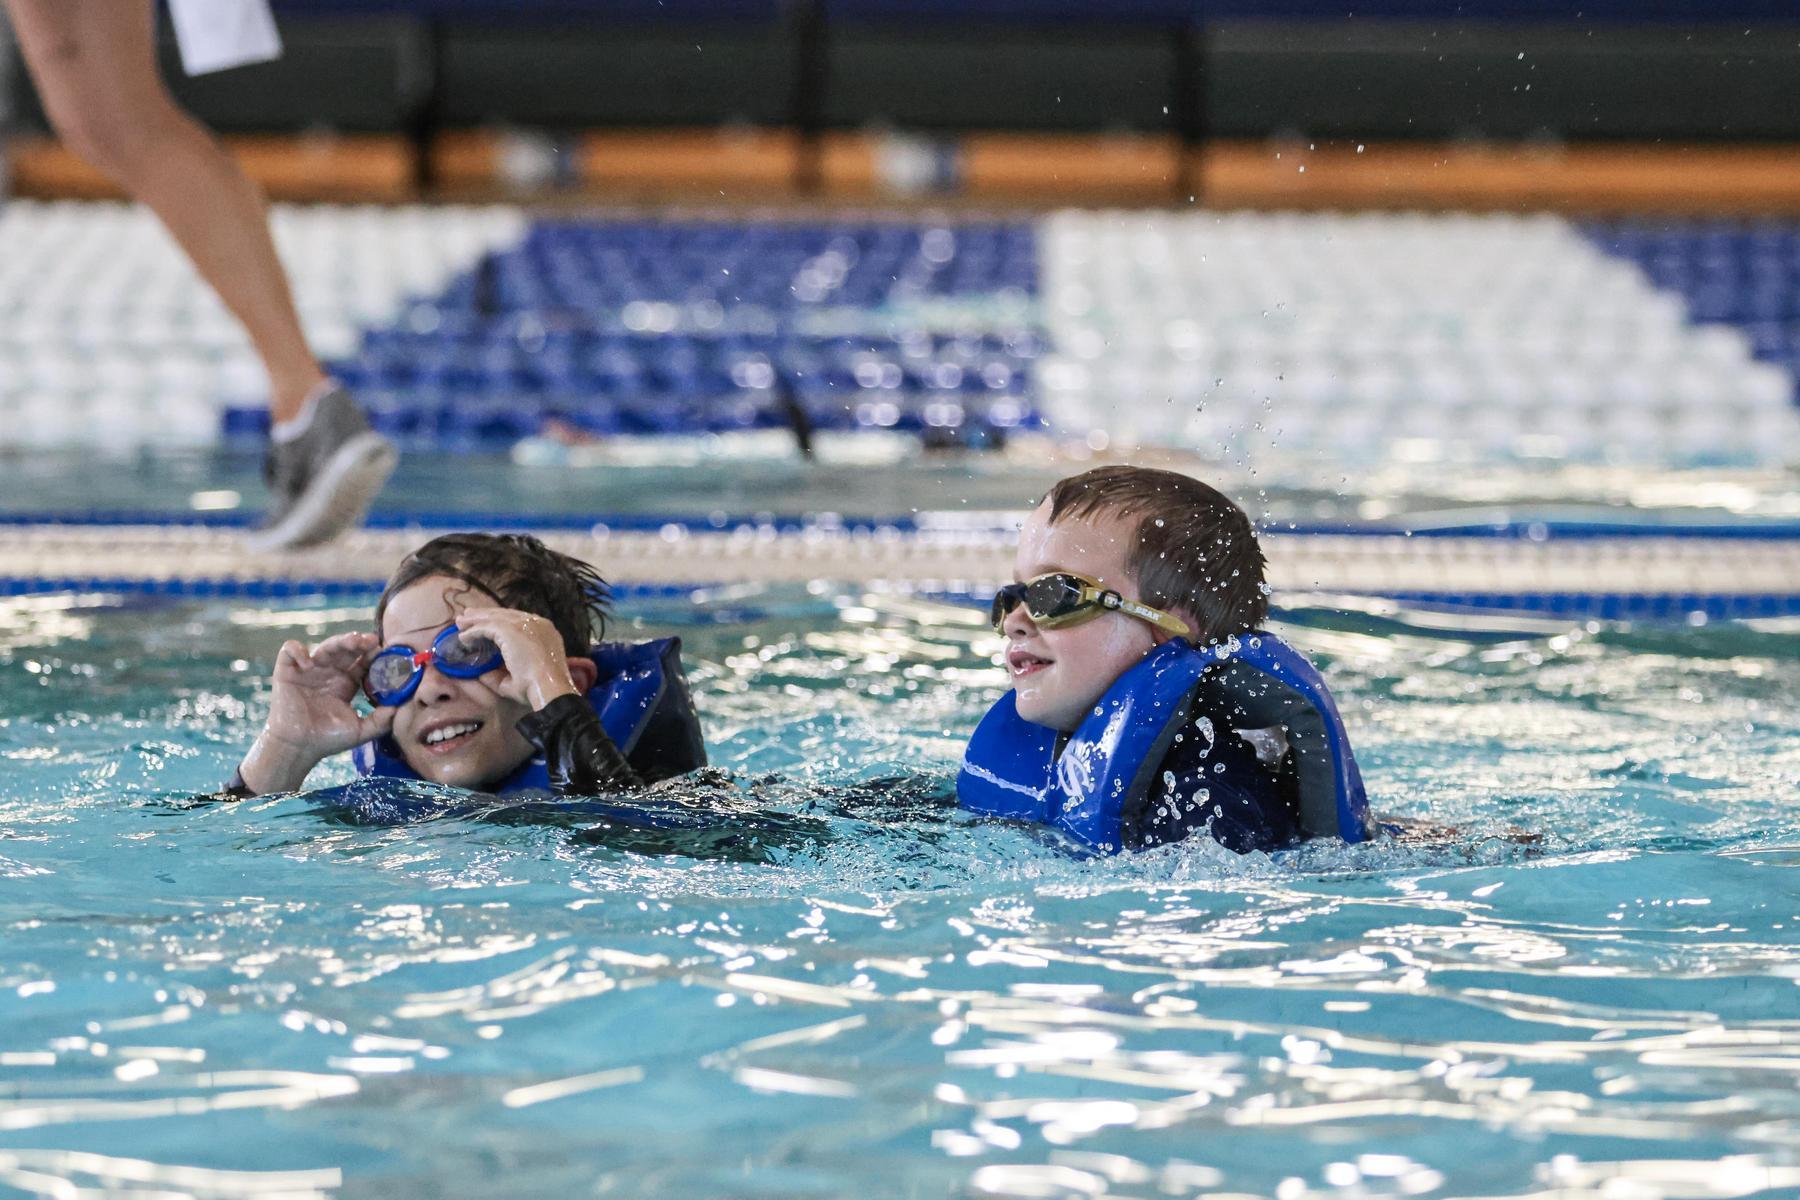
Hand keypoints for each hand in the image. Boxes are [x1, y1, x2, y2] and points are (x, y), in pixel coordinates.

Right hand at [240, 631, 394, 793]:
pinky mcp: (287, 671)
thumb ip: (382, 720)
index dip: (372, 654)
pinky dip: (298, 651)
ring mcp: (308, 670)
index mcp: (346, 682)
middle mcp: (329, 672)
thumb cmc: (327, 740)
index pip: (362, 661)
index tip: (384, 653)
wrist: (298, 749)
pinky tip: (309, 663)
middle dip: (359, 643)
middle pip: (346, 649)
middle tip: (372, 641)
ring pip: (325, 646)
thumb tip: (400, 706)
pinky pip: (290, 650)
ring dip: (339, 641)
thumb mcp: (361, 731)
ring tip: (353, 642)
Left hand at [452, 606, 579, 710]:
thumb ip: (500, 675)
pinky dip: (474, 631)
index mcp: (545, 633)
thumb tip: (482, 673)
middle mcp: (537, 624)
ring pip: (495, 617)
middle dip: (485, 615)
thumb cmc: (538, 689)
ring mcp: (525, 625)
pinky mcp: (511, 630)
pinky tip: (463, 637)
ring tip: (460, 622)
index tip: (487, 624)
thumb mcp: (517, 680)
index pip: (519, 621)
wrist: (549, 689)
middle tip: (468, 617)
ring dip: (476, 619)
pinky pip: (487, 627)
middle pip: (506, 614)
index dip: (500, 622)